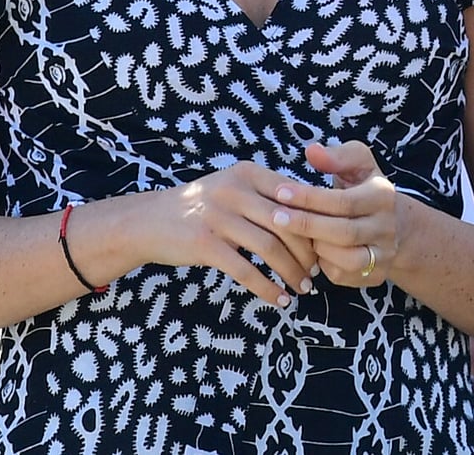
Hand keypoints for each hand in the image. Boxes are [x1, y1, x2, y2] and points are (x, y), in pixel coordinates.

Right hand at [132, 163, 319, 306]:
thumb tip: (312, 216)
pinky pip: (246, 270)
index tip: (326, 243)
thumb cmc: (200, 207)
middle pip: (287, 223)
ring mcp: (218, 216)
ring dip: (292, 272)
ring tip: (303, 288)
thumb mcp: (231, 188)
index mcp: (247, 173)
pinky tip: (279, 300)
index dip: (314, 222)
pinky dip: (267, 288)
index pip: (295, 196)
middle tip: (317, 271)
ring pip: (270, 248)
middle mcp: (234, 189)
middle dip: (308, 251)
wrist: (148, 221)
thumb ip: (265, 196)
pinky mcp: (205, 244)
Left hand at [269, 140, 403, 288]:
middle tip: (274, 217)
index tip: (280, 191)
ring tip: (292, 235)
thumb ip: (336, 156)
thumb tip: (312, 151)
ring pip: (346, 258)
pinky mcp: (375, 275)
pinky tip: (305, 251)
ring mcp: (383, 254)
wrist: (395, 225)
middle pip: (344, 232)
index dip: (309, 198)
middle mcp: (387, 227)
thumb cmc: (364, 188)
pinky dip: (322, 265)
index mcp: (383, 195)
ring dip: (315, 248)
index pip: (343, 200)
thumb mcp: (358, 164)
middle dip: (306, 225)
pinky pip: (343, 275)